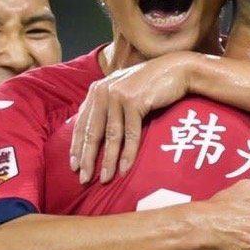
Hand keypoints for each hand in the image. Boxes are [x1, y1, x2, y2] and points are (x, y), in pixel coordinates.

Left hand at [72, 51, 196, 183]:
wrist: (176, 70)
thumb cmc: (151, 84)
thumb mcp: (124, 92)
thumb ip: (108, 106)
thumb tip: (96, 133)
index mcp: (96, 90)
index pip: (81, 123)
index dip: (77, 146)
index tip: (74, 166)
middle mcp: (103, 91)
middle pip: (92, 132)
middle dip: (88, 158)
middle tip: (84, 179)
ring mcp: (118, 96)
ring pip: (110, 136)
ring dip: (108, 160)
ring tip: (105, 179)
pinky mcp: (133, 101)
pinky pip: (129, 134)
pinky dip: (127, 154)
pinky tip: (125, 168)